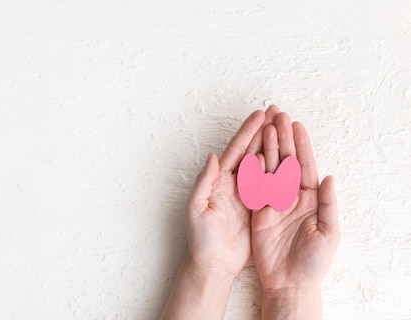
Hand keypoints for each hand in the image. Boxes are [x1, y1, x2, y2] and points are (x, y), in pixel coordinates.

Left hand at [184, 105, 278, 277]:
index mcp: (219, 181)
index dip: (248, 132)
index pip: (236, 150)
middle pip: (251, 151)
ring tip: (286, 128)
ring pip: (264, 165)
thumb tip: (212, 156)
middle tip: (277, 112)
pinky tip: (291, 159)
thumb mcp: (196, 209)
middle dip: (264, 132)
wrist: (212, 265)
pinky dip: (280, 171)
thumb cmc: (200, 239)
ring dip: (274, 146)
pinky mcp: (258, 209)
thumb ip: (204, 182)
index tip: (261, 114)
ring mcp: (247, 195)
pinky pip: (272, 185)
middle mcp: (233, 184)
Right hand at [250, 113, 339, 318]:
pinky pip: (254, 186)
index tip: (296, 124)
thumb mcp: (328, 233)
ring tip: (264, 126)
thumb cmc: (312, 262)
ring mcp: (273, 202)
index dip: (301, 144)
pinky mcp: (257, 211)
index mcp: (311, 199)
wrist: (289, 282)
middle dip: (282, 137)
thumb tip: (329, 177)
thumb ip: (328, 204)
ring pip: (269, 169)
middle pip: (287, 161)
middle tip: (277, 114)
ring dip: (268, 147)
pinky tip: (251, 152)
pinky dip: (252, 169)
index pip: (305, 166)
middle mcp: (291, 197)